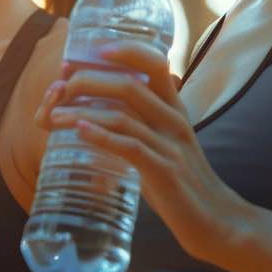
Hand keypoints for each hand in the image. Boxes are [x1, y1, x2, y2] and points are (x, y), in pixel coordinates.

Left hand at [37, 42, 257, 265]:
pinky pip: (129, 147)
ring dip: (82, 112)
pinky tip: (78, 132)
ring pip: (122, 116)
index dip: (126, 51)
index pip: (156, 63)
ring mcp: (170, 145)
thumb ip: (139, 130)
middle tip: (59, 89)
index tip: (95, 50)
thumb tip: (96, 122)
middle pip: (129, 86)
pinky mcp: (164, 172)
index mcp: (176, 109)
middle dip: (88, 82)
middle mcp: (174, 121)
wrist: (218, 221)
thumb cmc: (184, 184)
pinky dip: (100, 136)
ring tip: (53, 116)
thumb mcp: (166, 146)